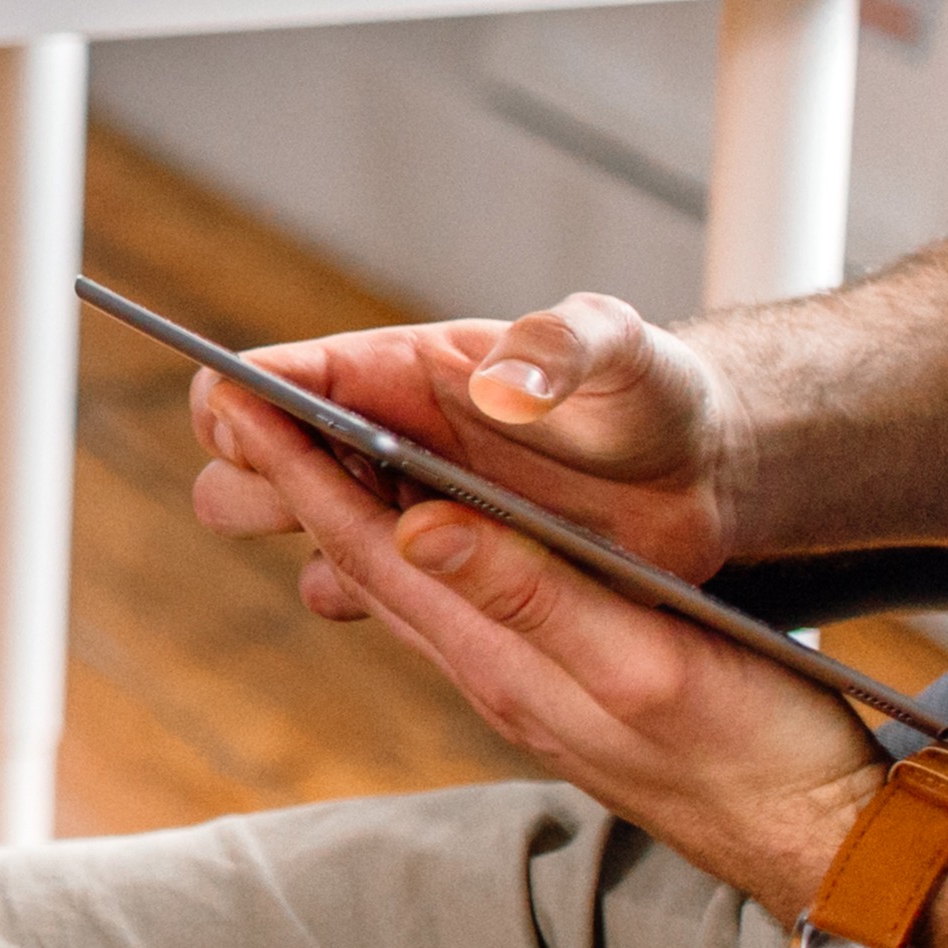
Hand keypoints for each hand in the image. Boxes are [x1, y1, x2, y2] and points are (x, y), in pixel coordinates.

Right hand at [187, 294, 742, 580]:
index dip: (245, 403)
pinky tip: (392, 599)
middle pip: (257, 459)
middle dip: (249, 482)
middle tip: (292, 507)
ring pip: (301, 524)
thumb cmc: (655, 391)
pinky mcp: (444, 566)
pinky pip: (362, 584)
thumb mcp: (621, 349)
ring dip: (300, 539)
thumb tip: (493, 385)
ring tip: (353, 555)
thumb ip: (561, 348)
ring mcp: (409, 504)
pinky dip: (358, 593)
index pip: (280, 374)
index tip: (251, 431)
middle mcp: (386, 435)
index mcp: (404, 369)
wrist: (703, 470)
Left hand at [217, 388, 893, 917]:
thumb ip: (531, 594)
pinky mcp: (562, 696)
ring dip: (347, 516)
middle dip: (299, 484)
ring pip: (406, 590)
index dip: (304, 472)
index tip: (238, 402)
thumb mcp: (647, 663)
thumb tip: (414, 528)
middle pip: (367, 566)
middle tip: (235, 409)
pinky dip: (417, 554)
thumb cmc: (760, 754)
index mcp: (506, 662)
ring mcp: (525, 691)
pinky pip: (459, 612)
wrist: (824, 849)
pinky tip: (418, 530)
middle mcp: (496, 677)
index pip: (372, 549)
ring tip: (299, 450)